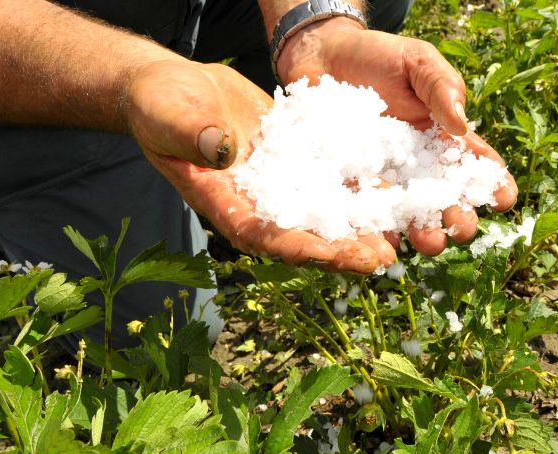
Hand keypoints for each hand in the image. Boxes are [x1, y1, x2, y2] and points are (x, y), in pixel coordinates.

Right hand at [123, 60, 394, 271]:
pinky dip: (359, 186)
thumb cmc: (161, 105)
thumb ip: (191, 135)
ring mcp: (280, 183)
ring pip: (324, 211)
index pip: (261, 235)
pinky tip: (393, 192)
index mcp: (224, 204)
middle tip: (379, 261)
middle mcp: (257, 202)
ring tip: (396, 242)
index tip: (329, 256)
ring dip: (359, 228)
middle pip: (302, 233)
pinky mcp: (297, 160)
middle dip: (340, 250)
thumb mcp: (169, 116)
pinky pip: (330, 176)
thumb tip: (222, 150)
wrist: (180, 88)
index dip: (296, 248)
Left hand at [276, 21, 517, 255]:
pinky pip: (367, 213)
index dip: (493, 183)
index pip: (474, 164)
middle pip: (445, 198)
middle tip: (462, 228)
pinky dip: (377, 230)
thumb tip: (461, 126)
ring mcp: (386, 177)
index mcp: (443, 137)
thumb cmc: (377, 56)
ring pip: (410, 213)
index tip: (504, 198)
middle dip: (459, 217)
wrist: (322, 57)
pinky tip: (386, 242)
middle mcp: (419, 165)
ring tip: (430, 243)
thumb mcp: (417, 62)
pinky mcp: (353, 184)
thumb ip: (441, 87)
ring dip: (424, 232)